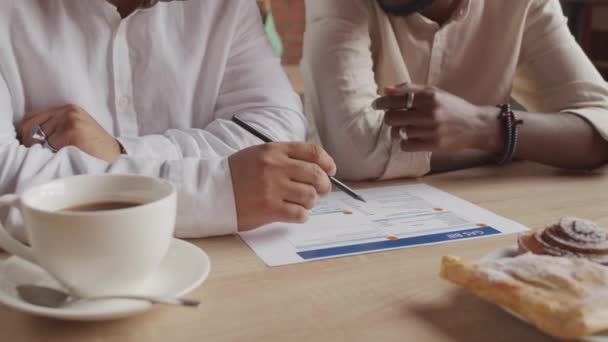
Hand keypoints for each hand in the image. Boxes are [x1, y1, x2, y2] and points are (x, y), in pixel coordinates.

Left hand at [18, 104, 120, 161]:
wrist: (117, 160)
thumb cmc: (95, 152)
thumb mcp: (75, 134)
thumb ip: (55, 129)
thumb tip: (27, 138)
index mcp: (68, 109)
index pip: (31, 117)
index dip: (27, 134)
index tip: (34, 148)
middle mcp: (68, 110)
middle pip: (29, 126)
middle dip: (31, 143)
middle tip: (43, 155)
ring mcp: (70, 118)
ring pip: (36, 137)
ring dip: (42, 151)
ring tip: (58, 157)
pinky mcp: (72, 130)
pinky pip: (47, 145)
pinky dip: (52, 156)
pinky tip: (66, 158)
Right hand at [229, 142, 336, 230]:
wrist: (212, 191)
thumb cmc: (238, 174)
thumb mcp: (260, 154)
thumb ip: (286, 158)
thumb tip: (317, 169)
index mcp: (274, 150)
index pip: (312, 152)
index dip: (327, 162)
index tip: (331, 171)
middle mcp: (275, 166)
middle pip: (316, 174)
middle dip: (324, 185)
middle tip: (321, 191)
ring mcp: (272, 188)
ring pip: (310, 196)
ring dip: (310, 202)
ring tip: (300, 203)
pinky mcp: (269, 208)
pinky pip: (299, 213)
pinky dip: (302, 216)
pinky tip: (294, 214)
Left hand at [375, 84, 500, 151]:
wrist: (476, 125)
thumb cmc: (452, 107)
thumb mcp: (435, 92)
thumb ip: (410, 89)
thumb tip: (386, 89)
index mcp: (429, 96)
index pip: (396, 99)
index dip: (382, 102)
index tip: (377, 104)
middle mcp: (429, 112)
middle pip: (392, 117)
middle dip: (389, 117)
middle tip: (393, 118)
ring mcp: (430, 129)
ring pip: (397, 132)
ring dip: (397, 131)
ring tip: (405, 128)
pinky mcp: (432, 145)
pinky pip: (405, 145)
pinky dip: (404, 142)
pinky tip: (412, 138)